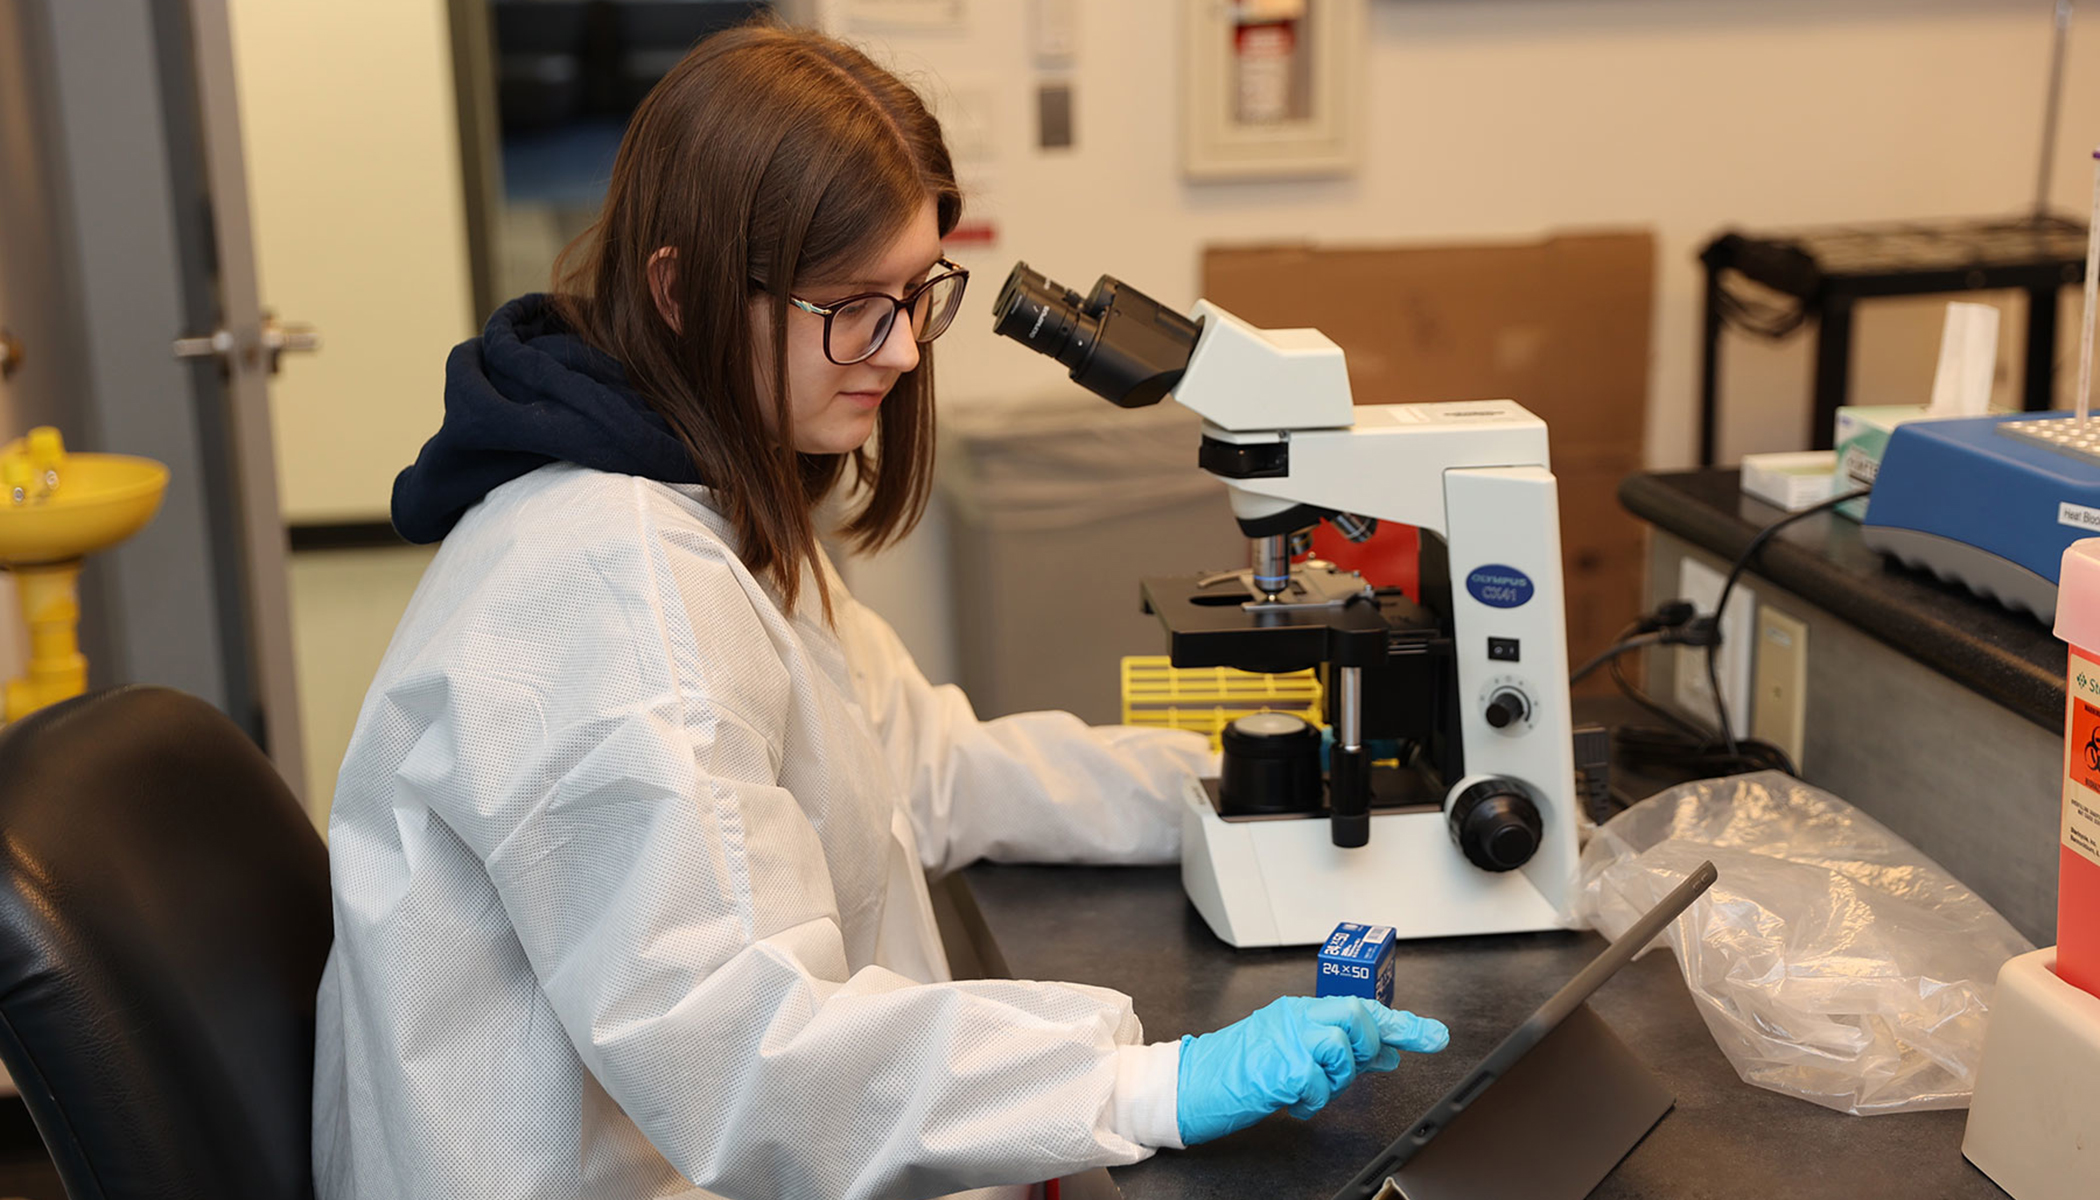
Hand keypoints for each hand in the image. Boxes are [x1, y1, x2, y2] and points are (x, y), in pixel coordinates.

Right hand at [1176, 996, 1448, 1144]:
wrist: (1191, 1083)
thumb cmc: (1238, 1070)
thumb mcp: (1292, 1054)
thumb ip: (1339, 1051)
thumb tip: (1387, 1052)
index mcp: (1299, 1011)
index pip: (1361, 1007)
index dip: (1403, 1023)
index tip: (1435, 1035)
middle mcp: (1294, 1017)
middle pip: (1354, 1014)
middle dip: (1365, 1044)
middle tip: (1355, 1066)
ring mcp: (1286, 1039)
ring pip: (1341, 1048)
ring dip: (1335, 1078)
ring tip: (1308, 1088)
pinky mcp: (1280, 1067)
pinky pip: (1319, 1084)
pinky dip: (1312, 1101)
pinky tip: (1292, 1102)